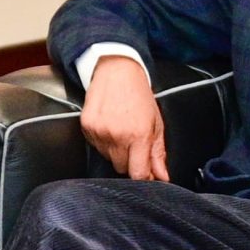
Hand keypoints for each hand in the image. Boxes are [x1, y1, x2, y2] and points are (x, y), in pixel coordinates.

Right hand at [80, 55, 166, 181]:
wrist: (117, 72)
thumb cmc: (138, 95)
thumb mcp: (156, 123)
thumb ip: (158, 153)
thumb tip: (162, 176)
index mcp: (139, 135)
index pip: (138, 173)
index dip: (143, 177)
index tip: (146, 174)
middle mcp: (118, 135)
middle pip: (121, 168)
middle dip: (129, 160)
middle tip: (133, 142)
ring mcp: (100, 132)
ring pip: (107, 158)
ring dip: (115, 150)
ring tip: (121, 129)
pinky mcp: (87, 127)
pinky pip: (95, 146)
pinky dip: (103, 141)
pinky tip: (109, 125)